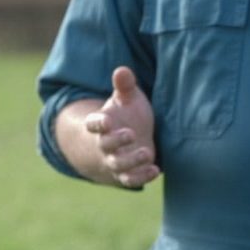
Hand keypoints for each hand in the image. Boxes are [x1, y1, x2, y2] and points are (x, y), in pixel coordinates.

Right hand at [84, 66, 159, 187]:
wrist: (120, 144)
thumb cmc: (124, 116)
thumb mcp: (125, 100)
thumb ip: (124, 87)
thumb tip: (122, 70)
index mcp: (101, 124)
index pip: (93, 124)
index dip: (98, 123)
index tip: (107, 120)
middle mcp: (104, 145)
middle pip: (105, 146)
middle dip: (116, 141)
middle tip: (130, 134)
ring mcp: (114, 161)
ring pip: (118, 165)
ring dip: (131, 162)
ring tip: (146, 153)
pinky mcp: (126, 174)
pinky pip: (131, 179)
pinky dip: (142, 177)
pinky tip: (155, 170)